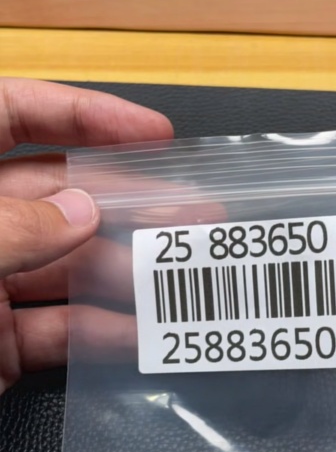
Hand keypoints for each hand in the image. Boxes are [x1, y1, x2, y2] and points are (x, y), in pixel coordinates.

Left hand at [0, 78, 172, 393]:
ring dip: (130, 274)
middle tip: (199, 213)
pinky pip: (58, 335)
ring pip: (66, 270)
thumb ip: (7, 230)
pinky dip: (103, 337)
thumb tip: (83, 211)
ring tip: (191, 276)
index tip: (155, 132)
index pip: (10, 116)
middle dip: (130, 203)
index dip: (85, 115)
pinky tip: (148, 336)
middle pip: (57, 197)